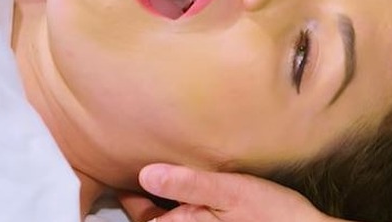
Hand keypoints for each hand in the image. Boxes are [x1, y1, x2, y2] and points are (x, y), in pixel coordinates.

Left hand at [119, 163, 335, 221]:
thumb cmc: (272, 214)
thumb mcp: (229, 191)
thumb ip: (188, 183)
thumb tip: (146, 173)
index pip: (142, 214)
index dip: (129, 194)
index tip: (119, 173)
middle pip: (155, 219)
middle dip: (144, 200)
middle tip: (134, 173)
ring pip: (173, 220)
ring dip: (163, 204)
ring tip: (156, 179)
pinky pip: (192, 220)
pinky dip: (183, 208)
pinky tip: (190, 193)